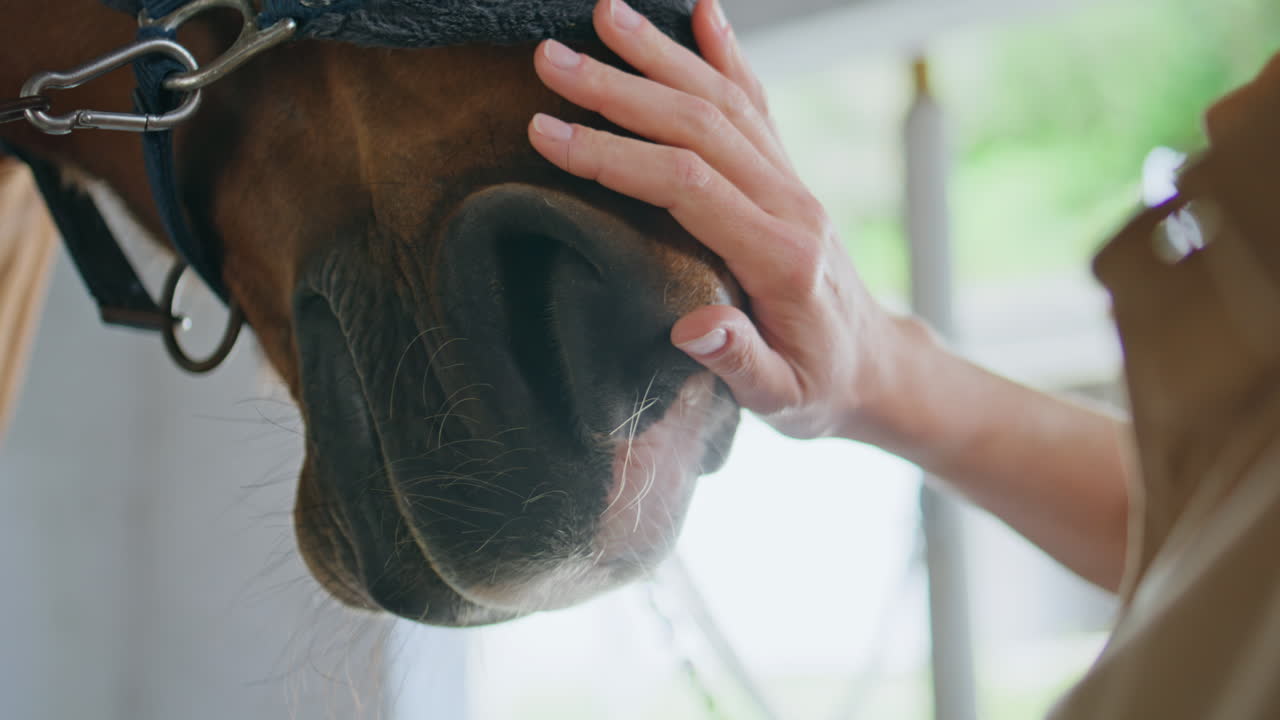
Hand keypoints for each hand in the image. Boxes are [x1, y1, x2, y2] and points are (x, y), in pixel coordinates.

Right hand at [527, 0, 915, 439]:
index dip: (614, 155)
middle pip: (700, 127)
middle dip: (620, 90)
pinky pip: (756, 105)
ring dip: (661, 56)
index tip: (547, 133)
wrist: (877, 368)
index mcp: (780, 258)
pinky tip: (704, 14)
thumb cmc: (821, 387)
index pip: (687, 186)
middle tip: (551, 60)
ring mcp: (792, 184)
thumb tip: (691, 327)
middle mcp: (790, 206)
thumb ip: (740, 361)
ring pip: (724, 103)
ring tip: (604, 14)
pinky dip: (728, 55)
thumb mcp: (782, 399)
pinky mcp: (787, 178)